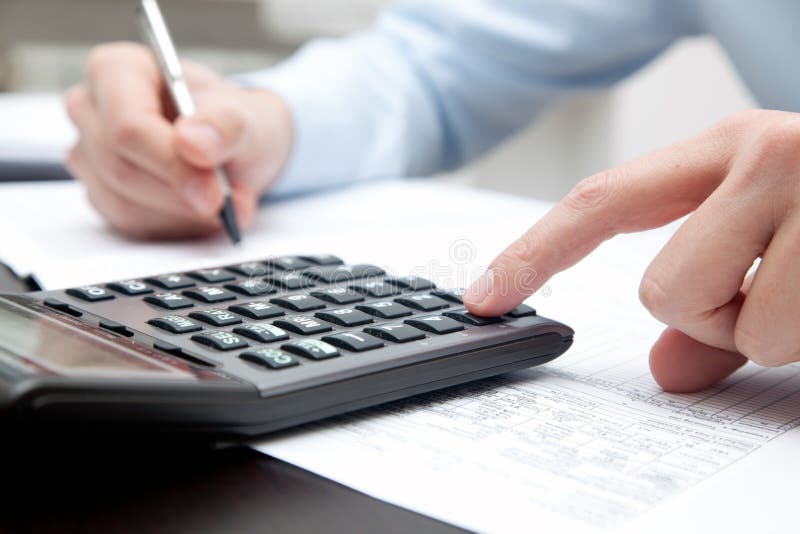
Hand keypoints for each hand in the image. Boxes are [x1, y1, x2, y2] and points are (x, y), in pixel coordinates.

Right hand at [65, 42, 291, 239]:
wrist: (236, 153)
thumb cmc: (235, 124)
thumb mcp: (250, 118)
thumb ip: (226, 127)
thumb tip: (192, 142)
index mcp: (117, 70)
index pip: (128, 126)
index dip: (171, 163)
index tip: (215, 191)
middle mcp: (91, 109)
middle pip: (121, 168)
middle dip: (182, 194)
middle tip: (230, 204)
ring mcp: (90, 154)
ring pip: (123, 202)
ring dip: (182, 214)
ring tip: (227, 205)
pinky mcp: (100, 193)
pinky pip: (128, 223)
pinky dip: (173, 225)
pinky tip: (200, 212)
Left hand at [463, 110, 799, 392]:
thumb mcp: (774, 237)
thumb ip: (712, 305)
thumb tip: (663, 371)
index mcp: (725, 149)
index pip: (600, 201)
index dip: (533, 253)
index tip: (483, 296)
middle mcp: (760, 155)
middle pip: (658, 289)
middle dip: (708, 318)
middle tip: (766, 291)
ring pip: (728, 325)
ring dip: (769, 332)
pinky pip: (779, 337)